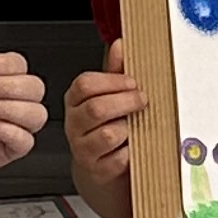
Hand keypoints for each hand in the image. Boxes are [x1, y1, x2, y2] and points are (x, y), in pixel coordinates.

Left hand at [0, 50, 48, 176]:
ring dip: (7, 107)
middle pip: (34, 87)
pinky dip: (8, 130)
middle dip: (5, 85)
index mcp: (3, 79)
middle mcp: (16, 101)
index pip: (17, 64)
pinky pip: (25, 140)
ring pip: (36, 114)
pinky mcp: (13, 149)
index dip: (1, 64)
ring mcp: (19, 126)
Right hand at [66, 44, 144, 216]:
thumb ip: (114, 73)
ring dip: (129, 129)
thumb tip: (120, 45)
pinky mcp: (96, 171)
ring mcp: (83, 149)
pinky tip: (136, 147)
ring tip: (138, 127)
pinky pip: (118, 159)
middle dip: (126, 102)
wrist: (100, 172)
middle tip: (143, 101)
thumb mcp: (107, 98)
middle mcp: (75, 124)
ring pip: (108, 134)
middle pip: (96, 108)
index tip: (132, 82)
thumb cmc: (105, 129)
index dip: (112, 81)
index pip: (84, 85)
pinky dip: (132, 153)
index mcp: (75, 102)